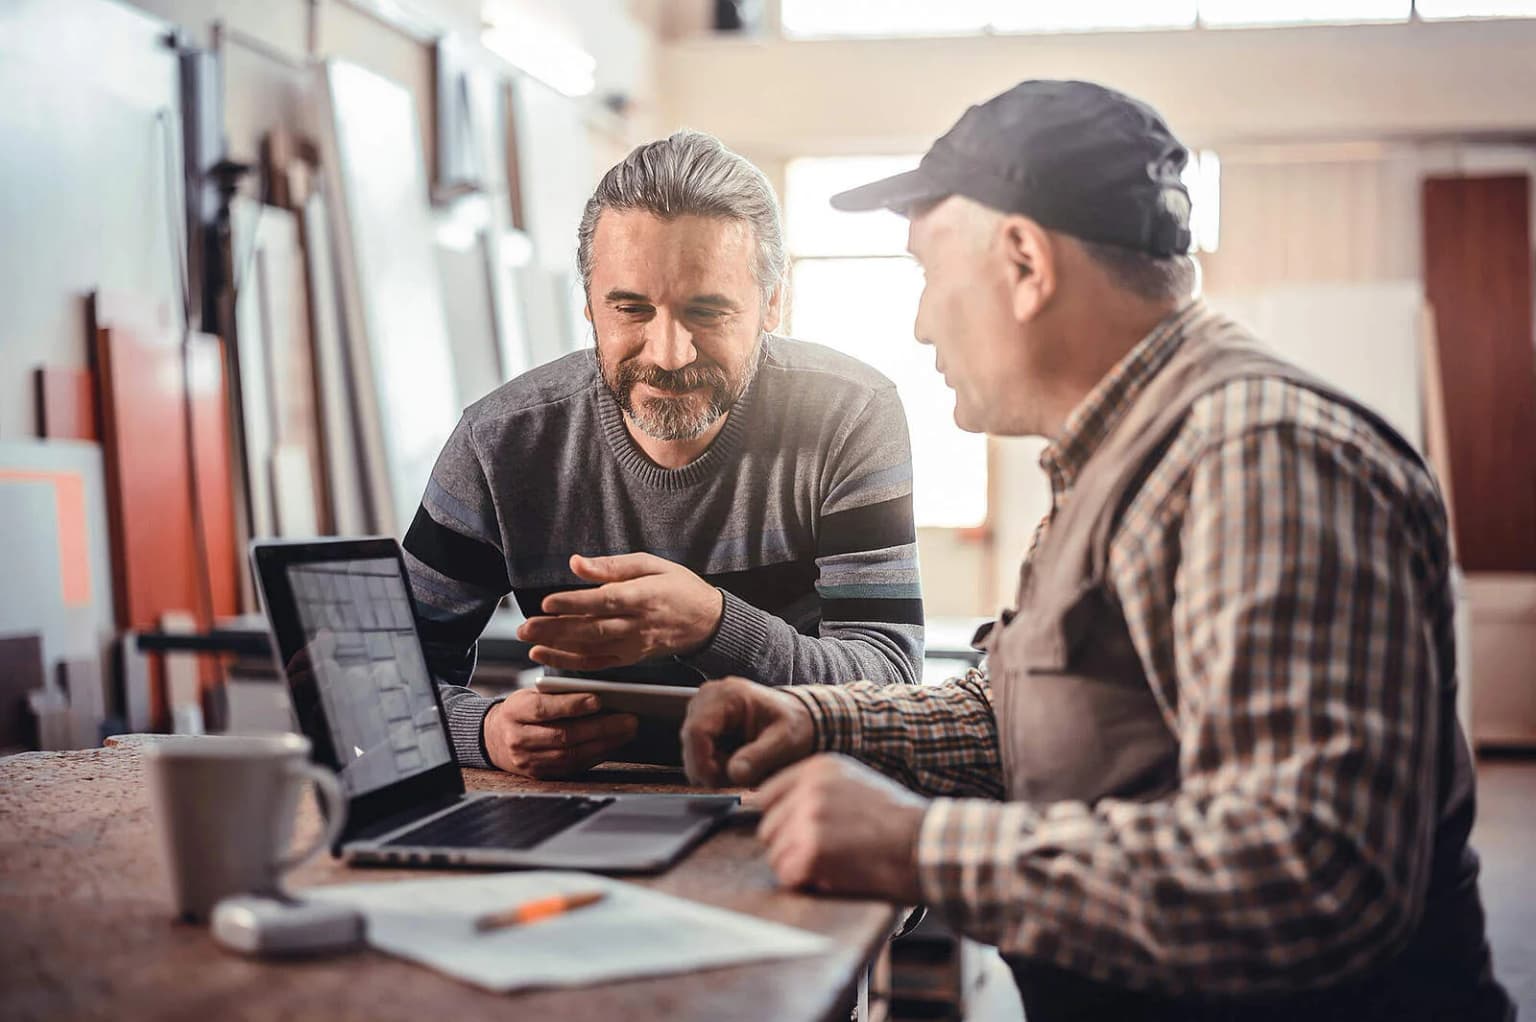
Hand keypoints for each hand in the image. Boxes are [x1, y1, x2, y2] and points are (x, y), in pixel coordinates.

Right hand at [481, 688, 638, 778]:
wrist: (494, 738)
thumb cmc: (521, 710)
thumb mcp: (530, 694)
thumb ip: (556, 694)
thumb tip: (598, 694)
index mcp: (515, 711)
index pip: (544, 709)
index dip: (571, 705)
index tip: (598, 700)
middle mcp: (518, 739)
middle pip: (563, 736)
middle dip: (601, 728)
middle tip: (629, 719)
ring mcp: (528, 761)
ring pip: (570, 755)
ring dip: (604, 744)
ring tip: (627, 732)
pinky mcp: (539, 775)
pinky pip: (572, 767)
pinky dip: (595, 756)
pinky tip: (613, 745)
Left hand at [516, 553, 724, 671]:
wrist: (707, 622)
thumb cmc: (679, 587)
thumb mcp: (652, 564)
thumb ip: (613, 566)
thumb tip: (577, 563)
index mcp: (643, 597)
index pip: (604, 602)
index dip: (575, 604)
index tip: (548, 602)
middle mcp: (637, 625)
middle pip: (591, 629)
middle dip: (555, 630)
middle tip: (525, 628)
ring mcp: (633, 645)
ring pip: (591, 650)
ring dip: (557, 648)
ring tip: (529, 642)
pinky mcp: (630, 658)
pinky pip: (597, 663)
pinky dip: (571, 663)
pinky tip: (548, 657)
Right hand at [681, 677, 815, 786]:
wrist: (797, 717)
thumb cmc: (793, 725)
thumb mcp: (784, 742)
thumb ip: (759, 757)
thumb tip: (734, 774)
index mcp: (728, 694)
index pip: (696, 731)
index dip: (701, 762)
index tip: (718, 782)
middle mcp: (708, 696)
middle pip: (690, 741)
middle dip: (709, 767)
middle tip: (740, 776)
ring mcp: (702, 707)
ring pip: (691, 749)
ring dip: (712, 766)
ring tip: (743, 767)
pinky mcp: (703, 719)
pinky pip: (696, 750)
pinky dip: (713, 762)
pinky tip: (735, 761)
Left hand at [751, 754, 927, 901]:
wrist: (928, 844)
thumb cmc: (901, 822)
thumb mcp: (857, 784)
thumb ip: (819, 791)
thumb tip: (786, 812)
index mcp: (818, 768)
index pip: (767, 795)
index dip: (781, 821)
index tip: (794, 835)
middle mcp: (809, 788)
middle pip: (768, 828)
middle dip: (788, 847)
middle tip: (821, 856)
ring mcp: (808, 818)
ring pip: (774, 855)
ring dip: (798, 868)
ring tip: (833, 866)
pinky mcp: (812, 850)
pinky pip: (787, 876)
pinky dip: (806, 884)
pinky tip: (833, 878)